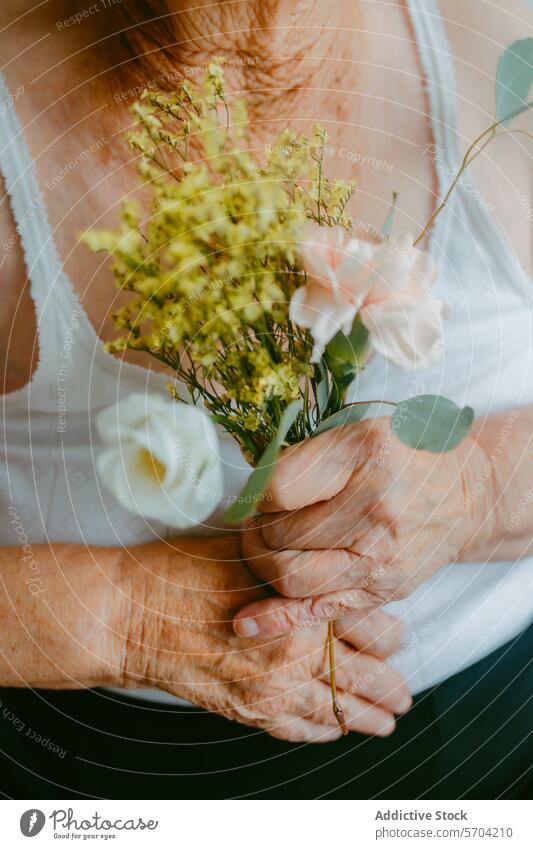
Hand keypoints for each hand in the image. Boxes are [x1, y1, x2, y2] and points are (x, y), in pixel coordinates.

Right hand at [122, 535, 410, 742]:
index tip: (395, 632)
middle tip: (402, 689)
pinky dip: (324, 733)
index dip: (391, 631)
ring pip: (341, 711)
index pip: (374, 626)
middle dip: (391, 685)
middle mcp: (298, 652)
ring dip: (370, 718)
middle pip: (369, 676)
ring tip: (387, 721)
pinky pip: (300, 731)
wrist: (132, 614)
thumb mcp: (244, 546)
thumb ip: (291, 553)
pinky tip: (335, 729)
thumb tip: (322, 543)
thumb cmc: (182, 572)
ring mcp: (275, 687)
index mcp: (304, 605)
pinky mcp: (250, 710)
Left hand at [234, 417, 486, 637]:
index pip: (278, 489)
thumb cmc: (402, 456)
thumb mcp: (355, 433)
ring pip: (292, 577)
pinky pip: (320, 611)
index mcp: (365, 457)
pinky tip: (247, 625)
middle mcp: (375, 510)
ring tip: (264, 549)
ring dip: (262, 565)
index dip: (256, 495)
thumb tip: (250, 494)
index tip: (258, 495)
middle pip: (281, 536)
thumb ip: (303, 457)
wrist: (463, 493)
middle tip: (254, 523)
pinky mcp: (381, 591)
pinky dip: (278, 620)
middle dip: (254, 531)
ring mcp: (380, 558)